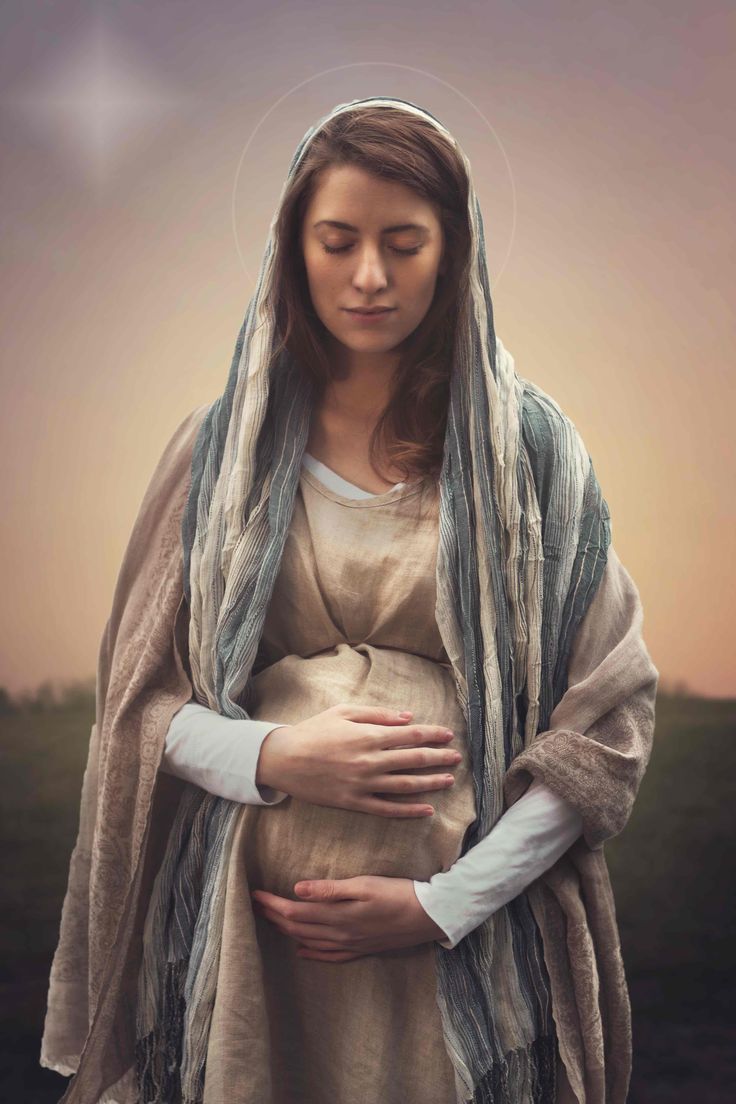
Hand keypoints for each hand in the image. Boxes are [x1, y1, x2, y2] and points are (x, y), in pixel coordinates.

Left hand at [251, 874, 449, 960]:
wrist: (429, 916)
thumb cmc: (398, 893)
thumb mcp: (364, 885)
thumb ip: (330, 890)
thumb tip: (296, 890)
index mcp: (338, 917)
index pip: (294, 912)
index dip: (272, 904)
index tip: (254, 894)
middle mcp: (340, 935)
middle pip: (298, 928)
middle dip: (273, 917)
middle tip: (255, 905)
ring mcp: (351, 945)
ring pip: (309, 941)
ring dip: (287, 932)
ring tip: (271, 921)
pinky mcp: (362, 949)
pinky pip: (329, 956)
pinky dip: (312, 953)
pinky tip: (302, 951)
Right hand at [255, 703, 461, 818]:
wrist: (284, 760)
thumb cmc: (314, 731)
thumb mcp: (344, 712)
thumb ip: (378, 715)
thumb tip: (408, 717)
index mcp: (368, 736)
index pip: (410, 736)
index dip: (432, 735)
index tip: (448, 736)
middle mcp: (370, 761)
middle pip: (414, 760)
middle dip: (439, 757)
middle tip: (456, 757)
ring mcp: (363, 785)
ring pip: (406, 786)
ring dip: (431, 783)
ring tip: (449, 780)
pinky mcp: (354, 803)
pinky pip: (388, 809)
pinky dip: (409, 810)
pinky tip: (426, 809)